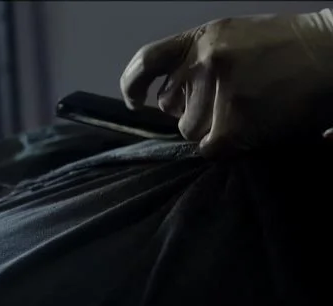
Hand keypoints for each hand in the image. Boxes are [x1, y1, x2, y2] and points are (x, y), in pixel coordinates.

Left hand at [120, 9, 332, 156]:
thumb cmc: (290, 50)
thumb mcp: (236, 40)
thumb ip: (200, 61)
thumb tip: (166, 98)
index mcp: (201, 39)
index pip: (147, 60)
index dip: (133, 83)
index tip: (135, 99)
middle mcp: (202, 60)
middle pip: (170, 106)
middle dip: (192, 110)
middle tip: (233, 102)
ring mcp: (216, 90)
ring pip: (190, 130)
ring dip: (213, 130)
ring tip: (251, 112)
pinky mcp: (232, 120)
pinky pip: (210, 147)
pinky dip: (227, 145)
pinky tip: (252, 129)